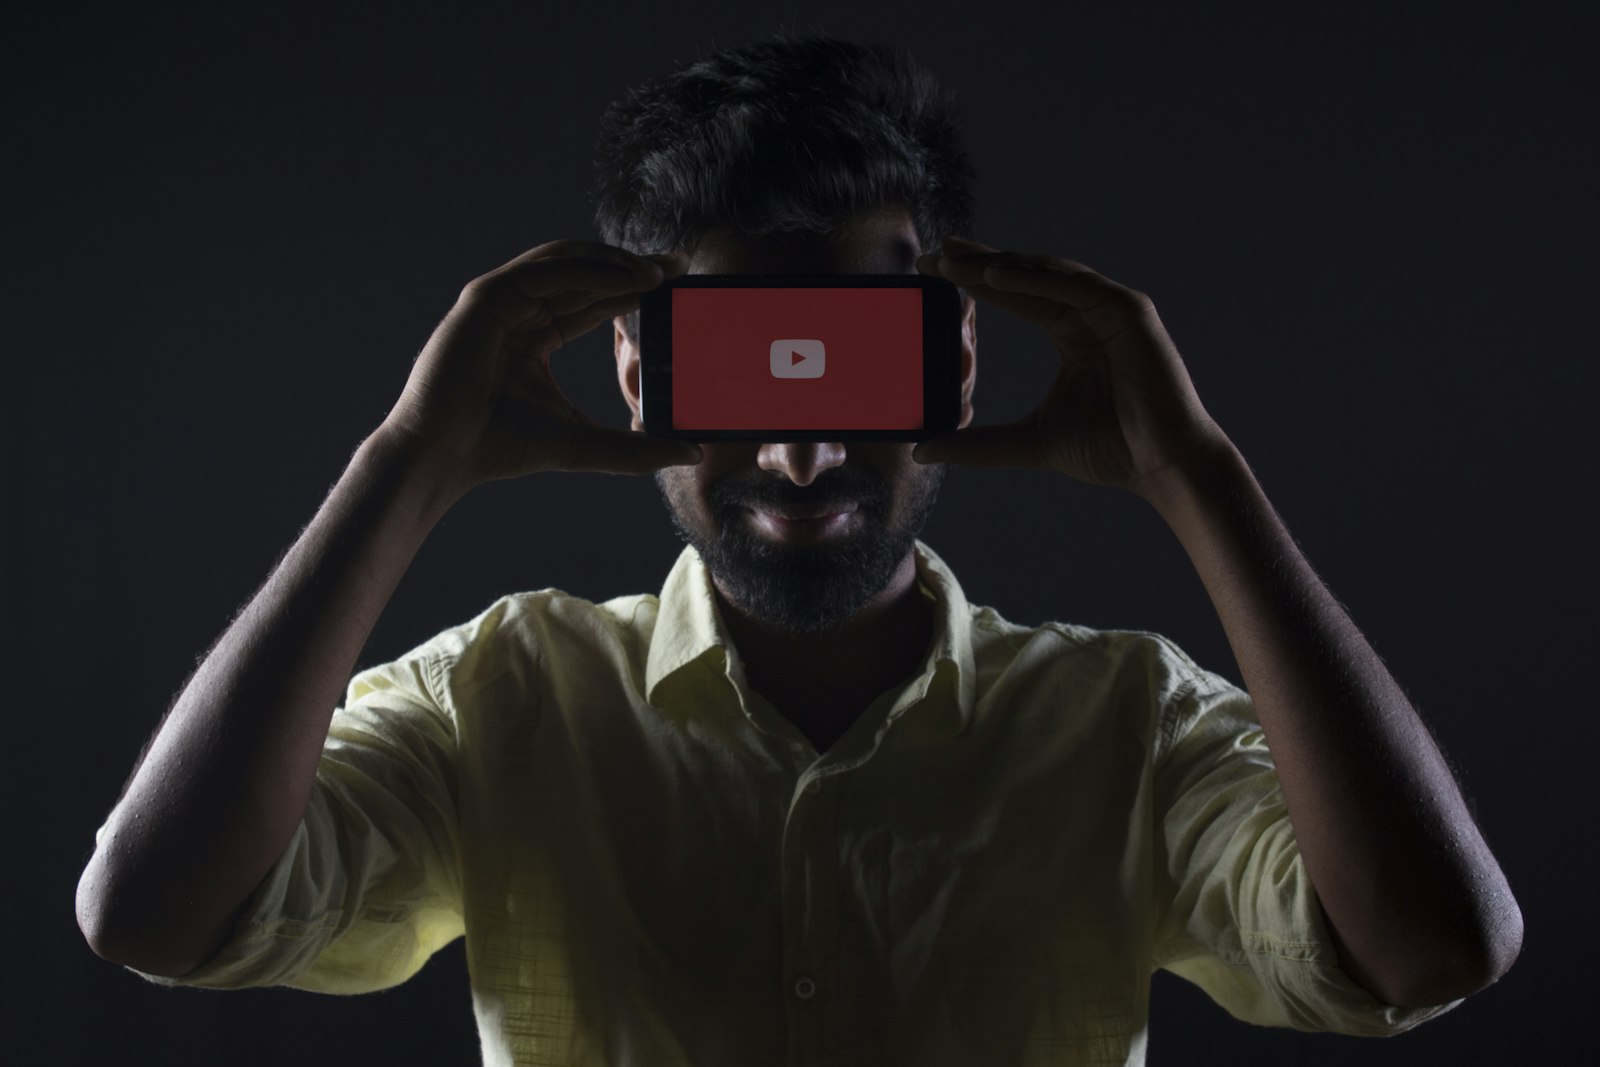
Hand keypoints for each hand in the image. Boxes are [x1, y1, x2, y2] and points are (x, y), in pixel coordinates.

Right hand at [379, 240, 701, 490]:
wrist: (447, 454)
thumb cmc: (503, 448)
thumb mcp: (586, 444)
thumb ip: (637, 450)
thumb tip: (693, 453)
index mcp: (536, 335)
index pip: (594, 302)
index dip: (634, 290)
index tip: (676, 286)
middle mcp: (519, 311)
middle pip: (584, 275)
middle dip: (633, 268)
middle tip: (679, 266)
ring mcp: (500, 300)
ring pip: (565, 264)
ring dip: (613, 263)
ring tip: (656, 272)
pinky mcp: (485, 296)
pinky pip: (543, 271)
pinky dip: (585, 269)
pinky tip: (622, 276)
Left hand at [913, 236, 1230, 498]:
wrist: (1161, 464)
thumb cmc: (1110, 450)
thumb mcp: (1029, 441)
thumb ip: (980, 444)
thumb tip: (926, 451)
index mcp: (1071, 332)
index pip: (1014, 297)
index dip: (974, 283)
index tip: (933, 273)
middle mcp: (1090, 313)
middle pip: (1026, 277)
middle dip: (980, 263)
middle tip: (935, 252)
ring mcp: (1112, 308)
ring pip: (1046, 275)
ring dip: (999, 266)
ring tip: (954, 262)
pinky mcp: (1129, 311)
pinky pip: (1074, 286)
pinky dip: (1033, 278)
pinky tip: (994, 274)